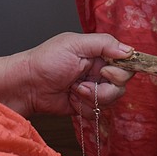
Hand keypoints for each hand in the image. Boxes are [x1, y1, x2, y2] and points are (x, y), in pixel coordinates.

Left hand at [14, 32, 134, 115]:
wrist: (27, 86)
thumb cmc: (46, 61)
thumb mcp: (75, 44)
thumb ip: (104, 44)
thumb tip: (129, 50)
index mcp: (99, 53)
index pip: (126, 61)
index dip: (121, 69)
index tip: (105, 71)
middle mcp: (99, 70)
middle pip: (121, 83)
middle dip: (104, 87)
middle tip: (84, 81)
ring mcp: (94, 89)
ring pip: (112, 99)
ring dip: (92, 97)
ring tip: (74, 90)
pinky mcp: (87, 105)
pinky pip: (99, 111)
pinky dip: (86, 107)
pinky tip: (72, 99)